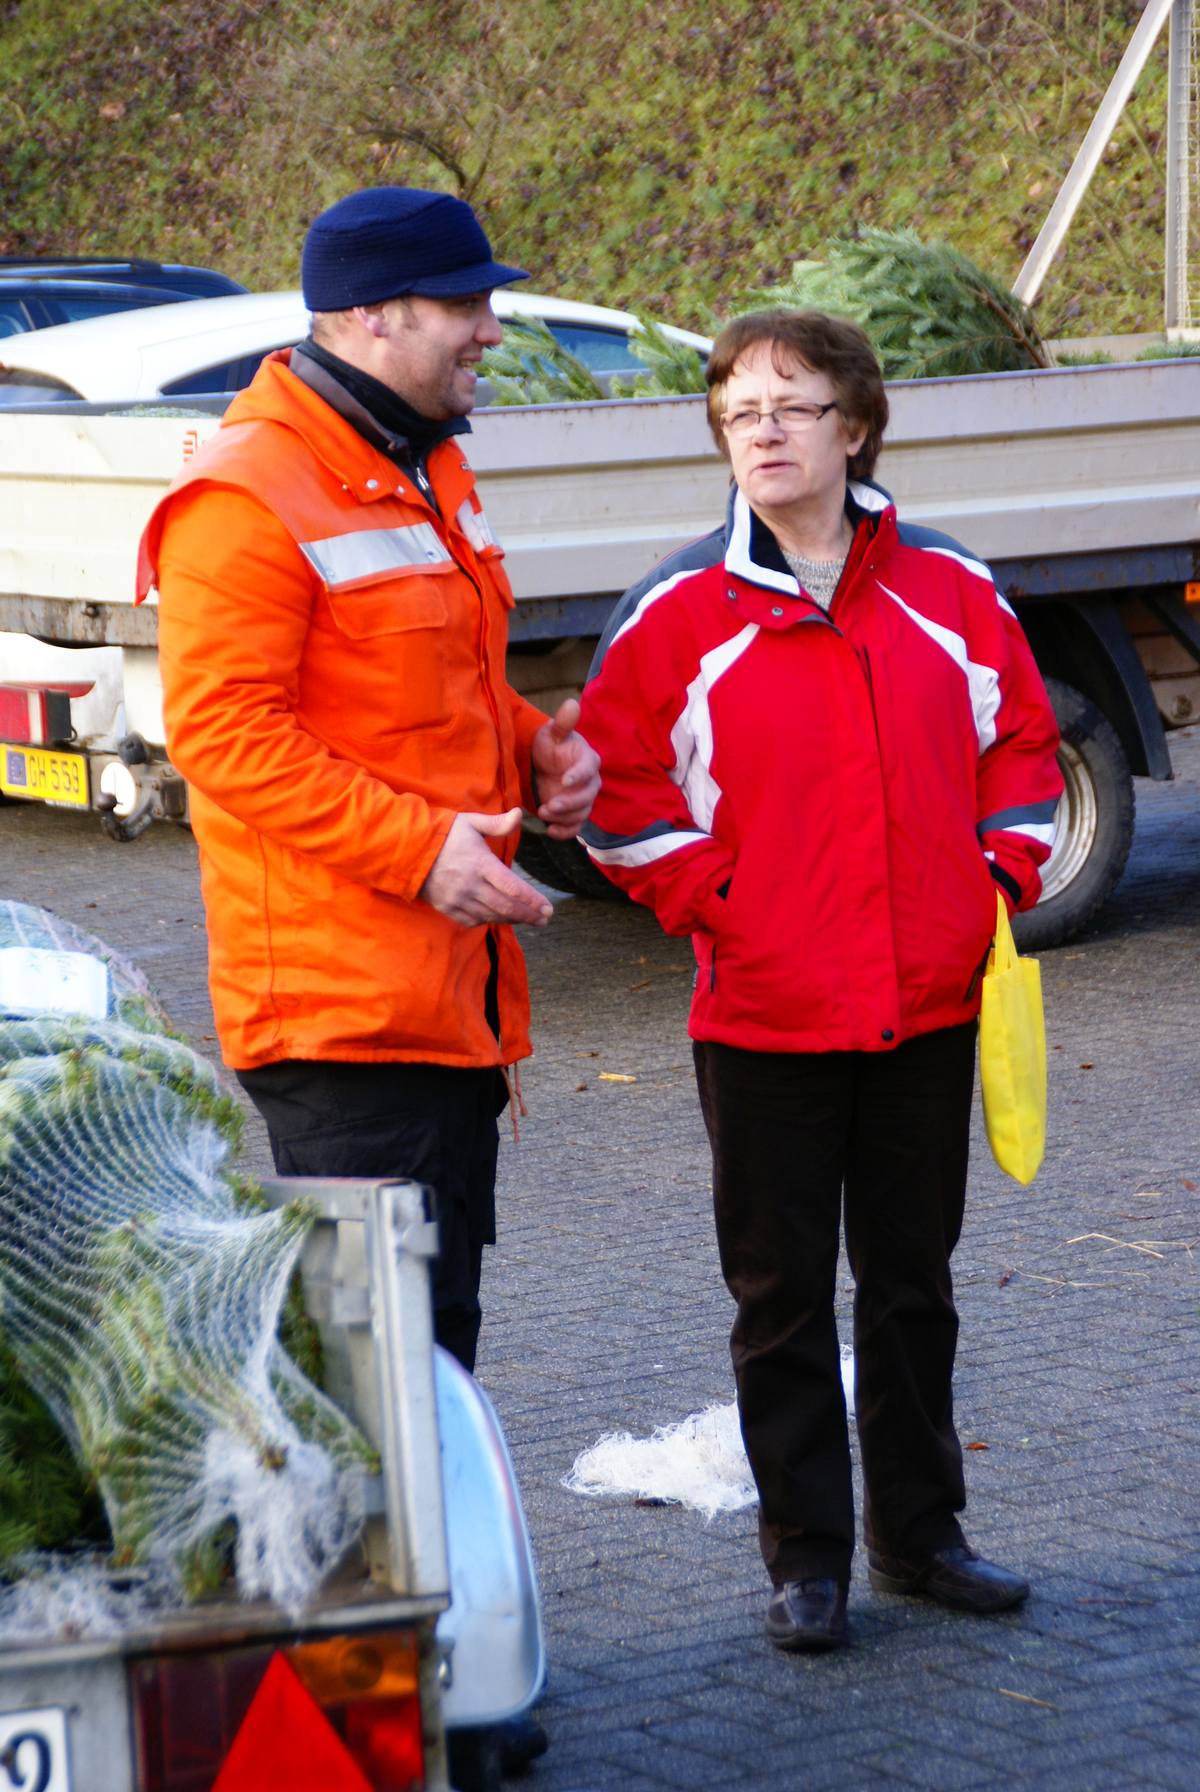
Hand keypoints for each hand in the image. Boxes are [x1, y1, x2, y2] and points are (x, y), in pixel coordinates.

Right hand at [420, 809, 552, 926]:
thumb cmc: (443, 833)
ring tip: (529, 920)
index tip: (548, 909)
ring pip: (491, 915)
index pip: (512, 887)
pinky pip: (472, 920)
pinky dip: (489, 921)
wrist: (407, 850)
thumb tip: (519, 814)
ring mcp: (457, 899)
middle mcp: (470, 885)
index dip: (532, 901)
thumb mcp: (470, 823)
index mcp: (479, 863)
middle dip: (528, 915)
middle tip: (544, 920)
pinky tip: (501, 918)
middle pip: (505, 906)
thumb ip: (497, 823)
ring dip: (512, 919)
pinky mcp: (447, 907)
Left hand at [531, 698, 600, 839]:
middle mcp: (590, 782)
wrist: (544, 765)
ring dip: (564, 818)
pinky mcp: (574, 813)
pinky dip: (565, 832)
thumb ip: (563, 723)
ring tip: (544, 813)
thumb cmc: (551, 746)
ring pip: (582, 813)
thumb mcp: (552, 733)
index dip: (578, 776)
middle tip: (549, 805)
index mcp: (588, 760)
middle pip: (587, 796)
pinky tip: (550, 830)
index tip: (564, 780)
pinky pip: (576, 826)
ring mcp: (584, 799)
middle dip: (569, 803)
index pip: (588, 769)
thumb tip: (572, 703)